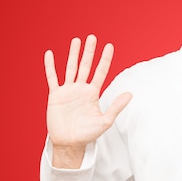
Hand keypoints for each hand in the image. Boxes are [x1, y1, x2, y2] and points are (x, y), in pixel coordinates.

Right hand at [44, 35, 131, 167]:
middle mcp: (81, 89)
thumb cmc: (88, 134)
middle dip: (89, 52)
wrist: (69, 142)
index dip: (105, 59)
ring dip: (73, 55)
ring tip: (76, 40)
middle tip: (93, 37)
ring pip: (71, 68)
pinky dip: (51, 66)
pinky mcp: (55, 95)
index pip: (101, 72)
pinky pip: (52, 78)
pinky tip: (50, 54)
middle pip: (86, 66)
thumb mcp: (105, 121)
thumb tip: (130, 94)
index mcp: (93, 93)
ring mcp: (68, 91)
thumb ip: (116, 106)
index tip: (110, 46)